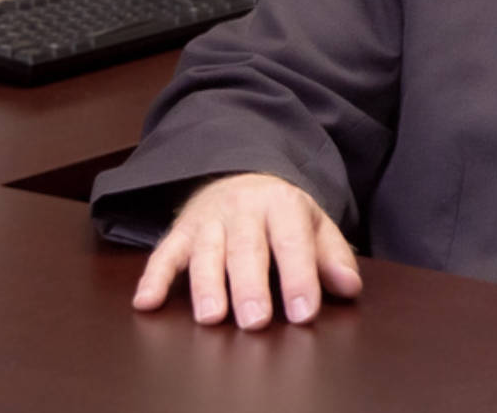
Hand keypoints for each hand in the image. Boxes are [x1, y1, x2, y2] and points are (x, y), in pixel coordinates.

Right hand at [131, 172, 362, 328]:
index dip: (299, 278)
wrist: (239, 175)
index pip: (293, 243)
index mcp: (282, 204)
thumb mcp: (314, 225)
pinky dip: (154, 277)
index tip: (303, 312)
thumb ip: (332, 256)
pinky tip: (147, 302)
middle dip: (250, 286)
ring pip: (206, 252)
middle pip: (246, 249)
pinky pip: (164, 253)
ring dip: (207, 285)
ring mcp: (208, 219)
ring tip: (211, 316)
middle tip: (255, 320)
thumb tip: (350, 287)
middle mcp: (243, 209)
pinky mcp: (180, 231)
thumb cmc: (281, 214)